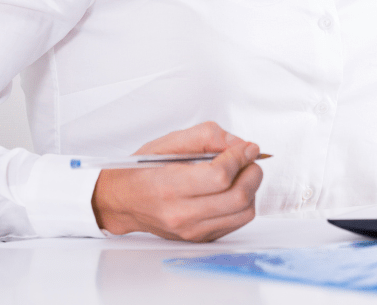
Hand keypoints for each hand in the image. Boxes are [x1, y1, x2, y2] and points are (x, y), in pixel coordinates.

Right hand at [91, 121, 263, 241]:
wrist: (124, 200)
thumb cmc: (144, 170)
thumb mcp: (171, 141)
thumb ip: (209, 137)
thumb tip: (241, 146)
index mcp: (170, 187)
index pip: (220, 176)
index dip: (240, 157)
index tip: (247, 147)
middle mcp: (182, 214)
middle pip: (238, 197)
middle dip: (252, 171)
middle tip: (248, 158)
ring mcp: (192, 231)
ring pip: (243, 213)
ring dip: (251, 188)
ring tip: (240, 174)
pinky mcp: (201, 238)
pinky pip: (237, 222)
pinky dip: (242, 203)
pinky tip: (230, 189)